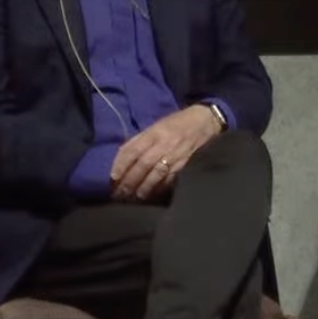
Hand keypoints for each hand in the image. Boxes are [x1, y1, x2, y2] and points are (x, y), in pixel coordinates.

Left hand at [108, 105, 223, 201]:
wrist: (204, 121)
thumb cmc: (177, 123)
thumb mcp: (156, 126)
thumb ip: (140, 140)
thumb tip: (123, 157)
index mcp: (153, 133)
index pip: (133, 150)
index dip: (121, 164)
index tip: (113, 177)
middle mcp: (163, 144)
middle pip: (142, 165)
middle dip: (129, 181)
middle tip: (120, 193)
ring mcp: (175, 155)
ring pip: (155, 175)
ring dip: (143, 187)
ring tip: (134, 197)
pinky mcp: (185, 165)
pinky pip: (170, 179)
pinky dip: (159, 188)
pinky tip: (152, 195)